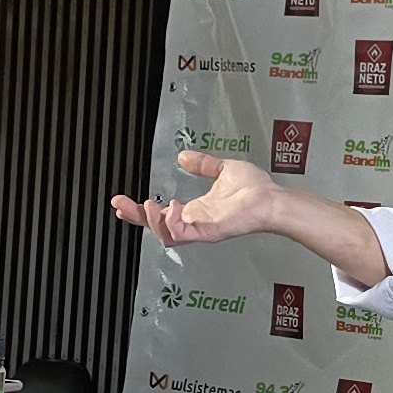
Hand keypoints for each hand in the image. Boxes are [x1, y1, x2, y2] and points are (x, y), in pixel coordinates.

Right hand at [109, 151, 283, 247]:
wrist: (272, 198)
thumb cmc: (255, 188)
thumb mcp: (222, 169)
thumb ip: (202, 164)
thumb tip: (183, 157)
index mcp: (194, 210)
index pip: (159, 214)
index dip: (138, 210)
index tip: (121, 201)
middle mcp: (194, 222)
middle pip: (155, 227)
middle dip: (135, 217)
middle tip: (120, 205)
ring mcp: (200, 229)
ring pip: (164, 235)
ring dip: (150, 221)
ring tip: (145, 204)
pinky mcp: (209, 232)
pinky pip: (183, 234)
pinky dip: (172, 222)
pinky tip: (172, 206)